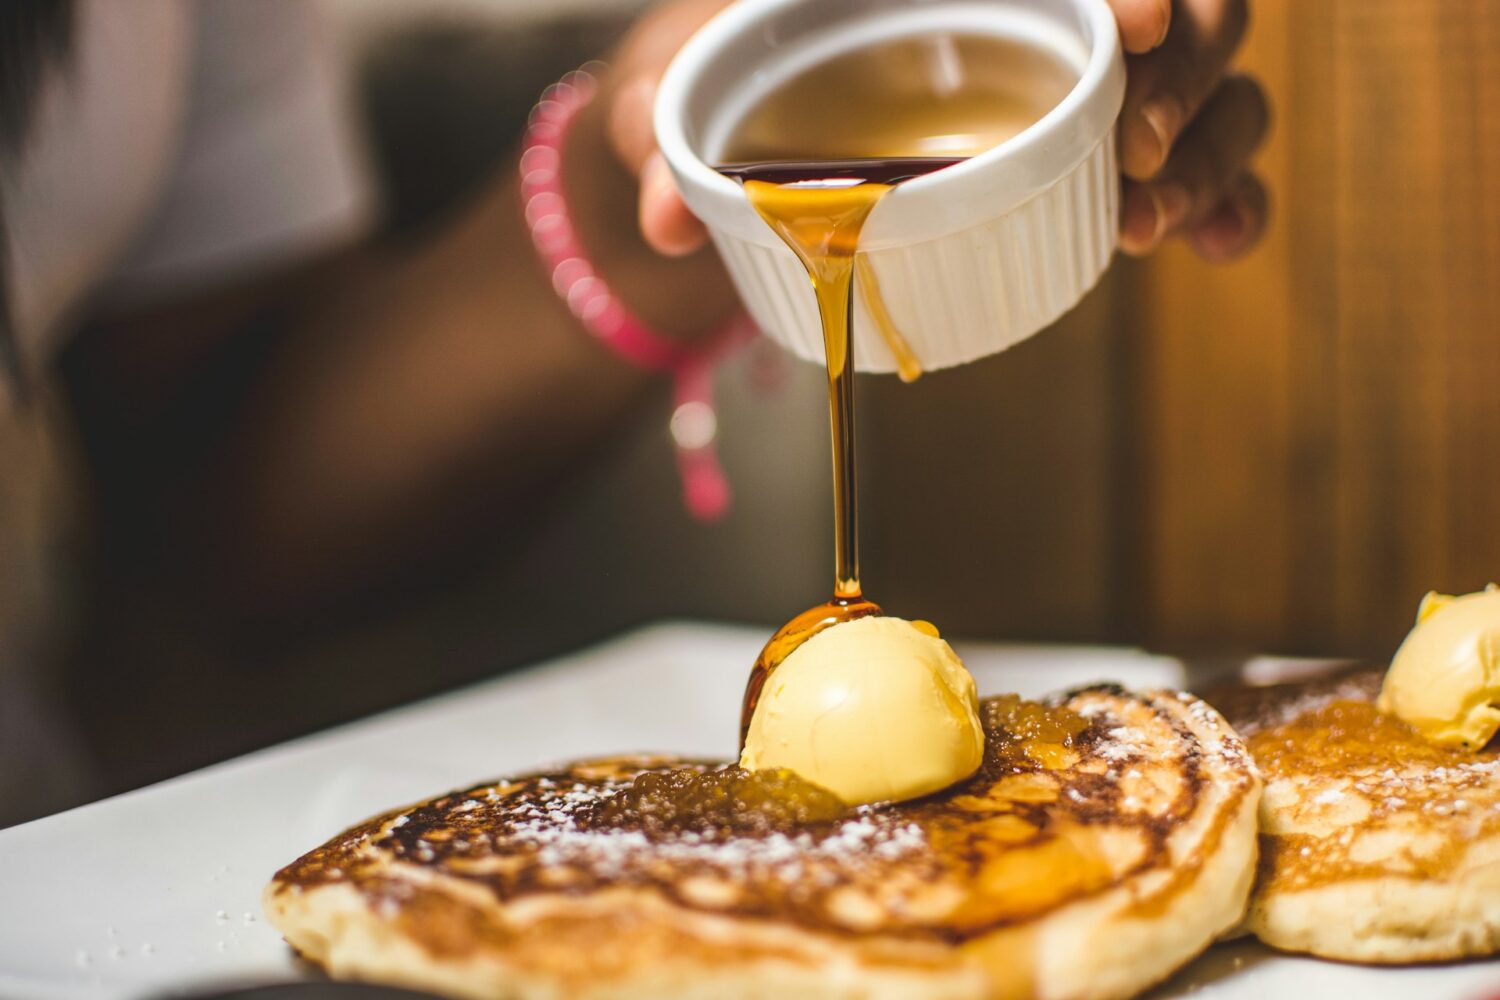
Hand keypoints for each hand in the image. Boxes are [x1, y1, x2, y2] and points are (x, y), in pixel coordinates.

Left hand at [609, 0, 1267, 262]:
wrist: (733, 116)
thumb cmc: (714, 71)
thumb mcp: (676, 79)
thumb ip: (662, 127)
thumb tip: (668, 217)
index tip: (1137, 19)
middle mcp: (1041, 4)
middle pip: (1192, 0)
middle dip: (1193, 64)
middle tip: (1140, 143)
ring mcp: (1084, 79)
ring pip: (1218, 81)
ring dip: (1212, 145)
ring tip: (1147, 223)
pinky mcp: (1102, 151)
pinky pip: (1205, 163)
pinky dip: (1227, 202)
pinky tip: (1205, 247)